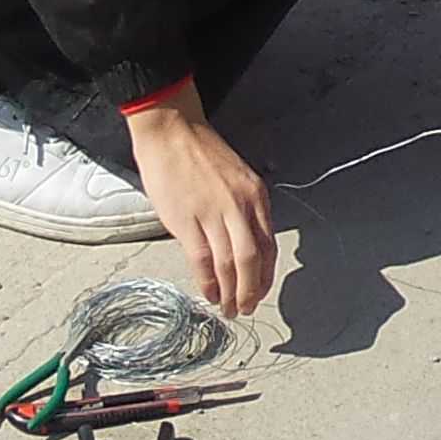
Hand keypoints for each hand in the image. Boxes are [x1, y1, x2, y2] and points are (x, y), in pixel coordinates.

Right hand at [126, 91, 277, 316]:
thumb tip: (243, 245)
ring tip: (227, 308)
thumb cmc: (200, 153)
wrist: (171, 131)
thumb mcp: (236, 178)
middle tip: (244, 308)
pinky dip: (207, 282)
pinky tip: (208, 293)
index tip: (260, 292)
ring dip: (230, 292)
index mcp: (255, 196)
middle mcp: (239, 207)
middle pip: (252, 261)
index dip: (265, 276)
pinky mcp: (186, 220)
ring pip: (229, 265)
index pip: (269, 246)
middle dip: (250, 292)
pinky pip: (202, 260)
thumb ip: (243, 210)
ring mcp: (213, 214)